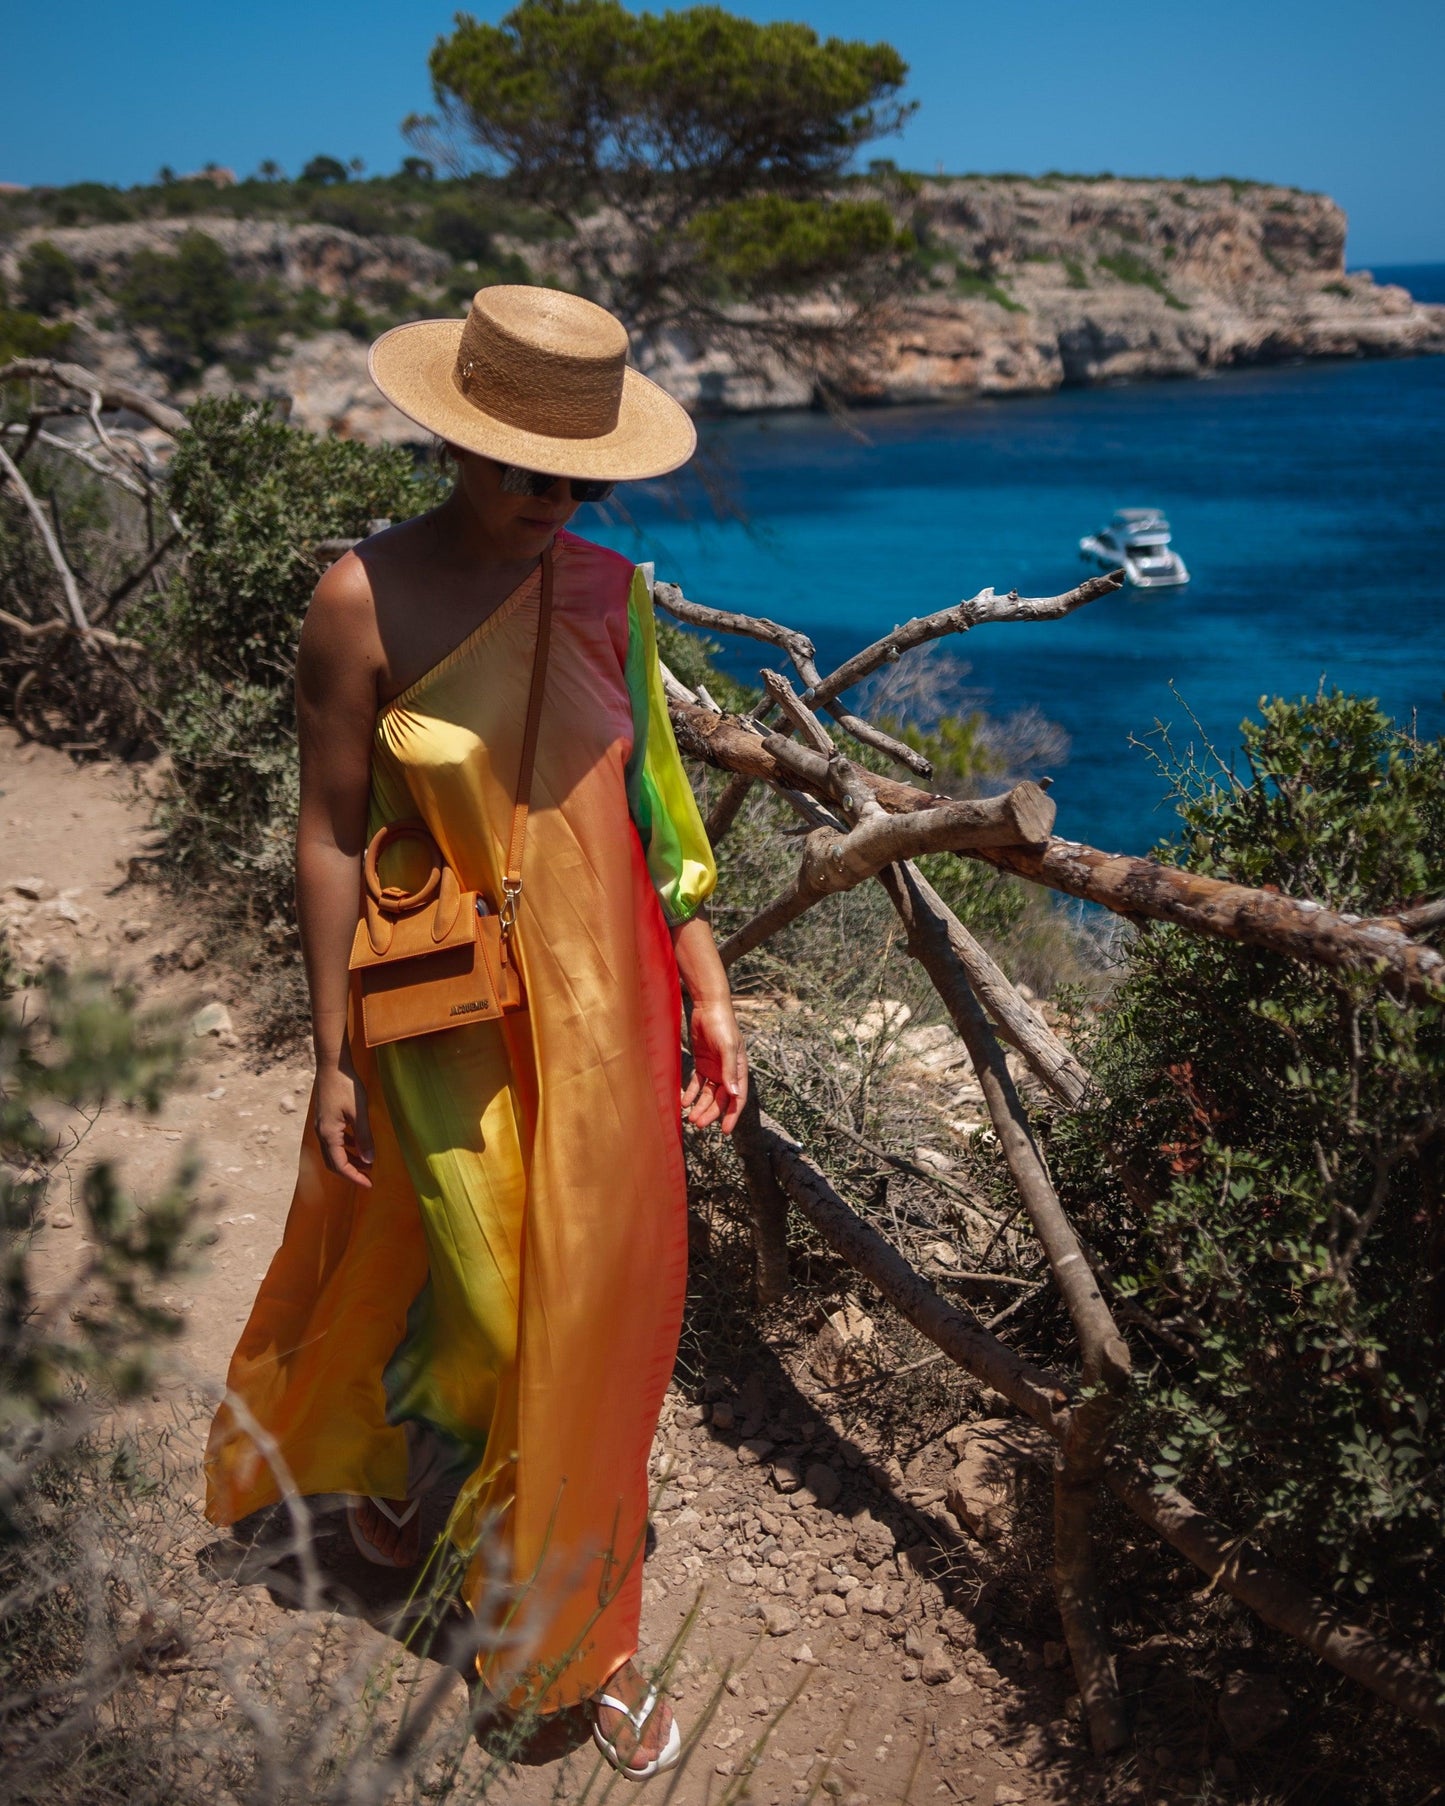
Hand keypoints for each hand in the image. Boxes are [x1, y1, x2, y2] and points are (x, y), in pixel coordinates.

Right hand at [314, 1047, 374, 1185]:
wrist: (332, 1066)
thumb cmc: (346, 1086)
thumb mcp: (359, 1112)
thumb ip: (364, 1136)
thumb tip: (369, 1160)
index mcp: (329, 1134)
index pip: (340, 1165)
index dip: (354, 1177)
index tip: (369, 1184)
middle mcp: (322, 1133)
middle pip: (333, 1163)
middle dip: (350, 1172)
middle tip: (368, 1178)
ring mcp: (322, 1126)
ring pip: (333, 1152)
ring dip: (348, 1160)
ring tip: (366, 1164)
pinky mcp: (325, 1119)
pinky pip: (334, 1141)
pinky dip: (346, 1148)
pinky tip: (358, 1145)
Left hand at [683, 995, 746, 1133]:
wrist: (708, 1007)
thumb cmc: (722, 1025)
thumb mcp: (727, 1047)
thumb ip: (730, 1071)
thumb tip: (734, 1094)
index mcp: (739, 1070)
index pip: (737, 1098)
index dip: (732, 1115)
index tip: (726, 1131)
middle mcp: (728, 1072)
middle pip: (721, 1099)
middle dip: (711, 1113)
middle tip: (699, 1124)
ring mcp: (715, 1068)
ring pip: (708, 1094)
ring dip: (701, 1106)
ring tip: (690, 1118)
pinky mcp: (703, 1063)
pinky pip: (698, 1083)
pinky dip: (692, 1093)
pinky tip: (684, 1102)